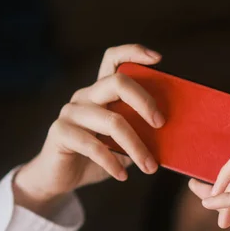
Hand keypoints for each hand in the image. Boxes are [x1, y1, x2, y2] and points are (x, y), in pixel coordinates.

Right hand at [14, 44, 164, 213]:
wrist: (59, 178)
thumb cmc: (96, 158)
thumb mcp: (121, 142)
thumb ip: (138, 132)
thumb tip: (170, 134)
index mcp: (100, 92)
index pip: (113, 59)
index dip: (133, 52)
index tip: (158, 58)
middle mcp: (84, 96)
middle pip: (117, 82)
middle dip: (144, 101)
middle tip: (161, 124)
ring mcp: (70, 112)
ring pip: (112, 121)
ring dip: (136, 147)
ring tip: (150, 167)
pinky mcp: (60, 132)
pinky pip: (93, 145)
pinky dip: (112, 162)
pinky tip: (123, 175)